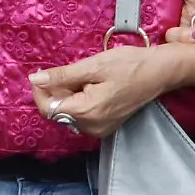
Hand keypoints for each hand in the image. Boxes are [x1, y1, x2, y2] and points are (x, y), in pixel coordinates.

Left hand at [30, 43, 194, 137]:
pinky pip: (81, 116)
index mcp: (87, 112)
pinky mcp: (105, 126)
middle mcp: (91, 127)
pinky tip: (91, 86)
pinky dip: (79, 101)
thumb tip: (35, 79)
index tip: (43, 73)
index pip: (49, 108)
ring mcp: (99, 129)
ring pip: (69, 113)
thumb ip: (62, 75)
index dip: (41, 91)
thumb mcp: (93, 65)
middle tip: (70, 70)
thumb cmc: (130, 64)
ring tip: (85, 77)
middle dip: (57, 91)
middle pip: (58, 112)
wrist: (159, 72)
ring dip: (68, 95)